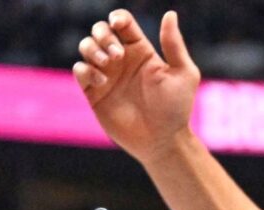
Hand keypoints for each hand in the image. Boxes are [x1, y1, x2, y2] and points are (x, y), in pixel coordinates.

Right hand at [74, 9, 199, 162]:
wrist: (163, 141)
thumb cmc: (177, 109)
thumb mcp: (183, 74)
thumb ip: (174, 45)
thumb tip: (170, 14)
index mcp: (141, 51)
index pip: (123, 23)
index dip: (117, 18)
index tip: (119, 25)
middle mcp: (121, 59)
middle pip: (100, 30)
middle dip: (103, 34)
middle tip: (117, 54)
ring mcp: (106, 74)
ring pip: (86, 46)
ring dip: (92, 49)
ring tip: (108, 63)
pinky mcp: (94, 91)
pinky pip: (79, 70)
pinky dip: (86, 70)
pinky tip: (102, 81)